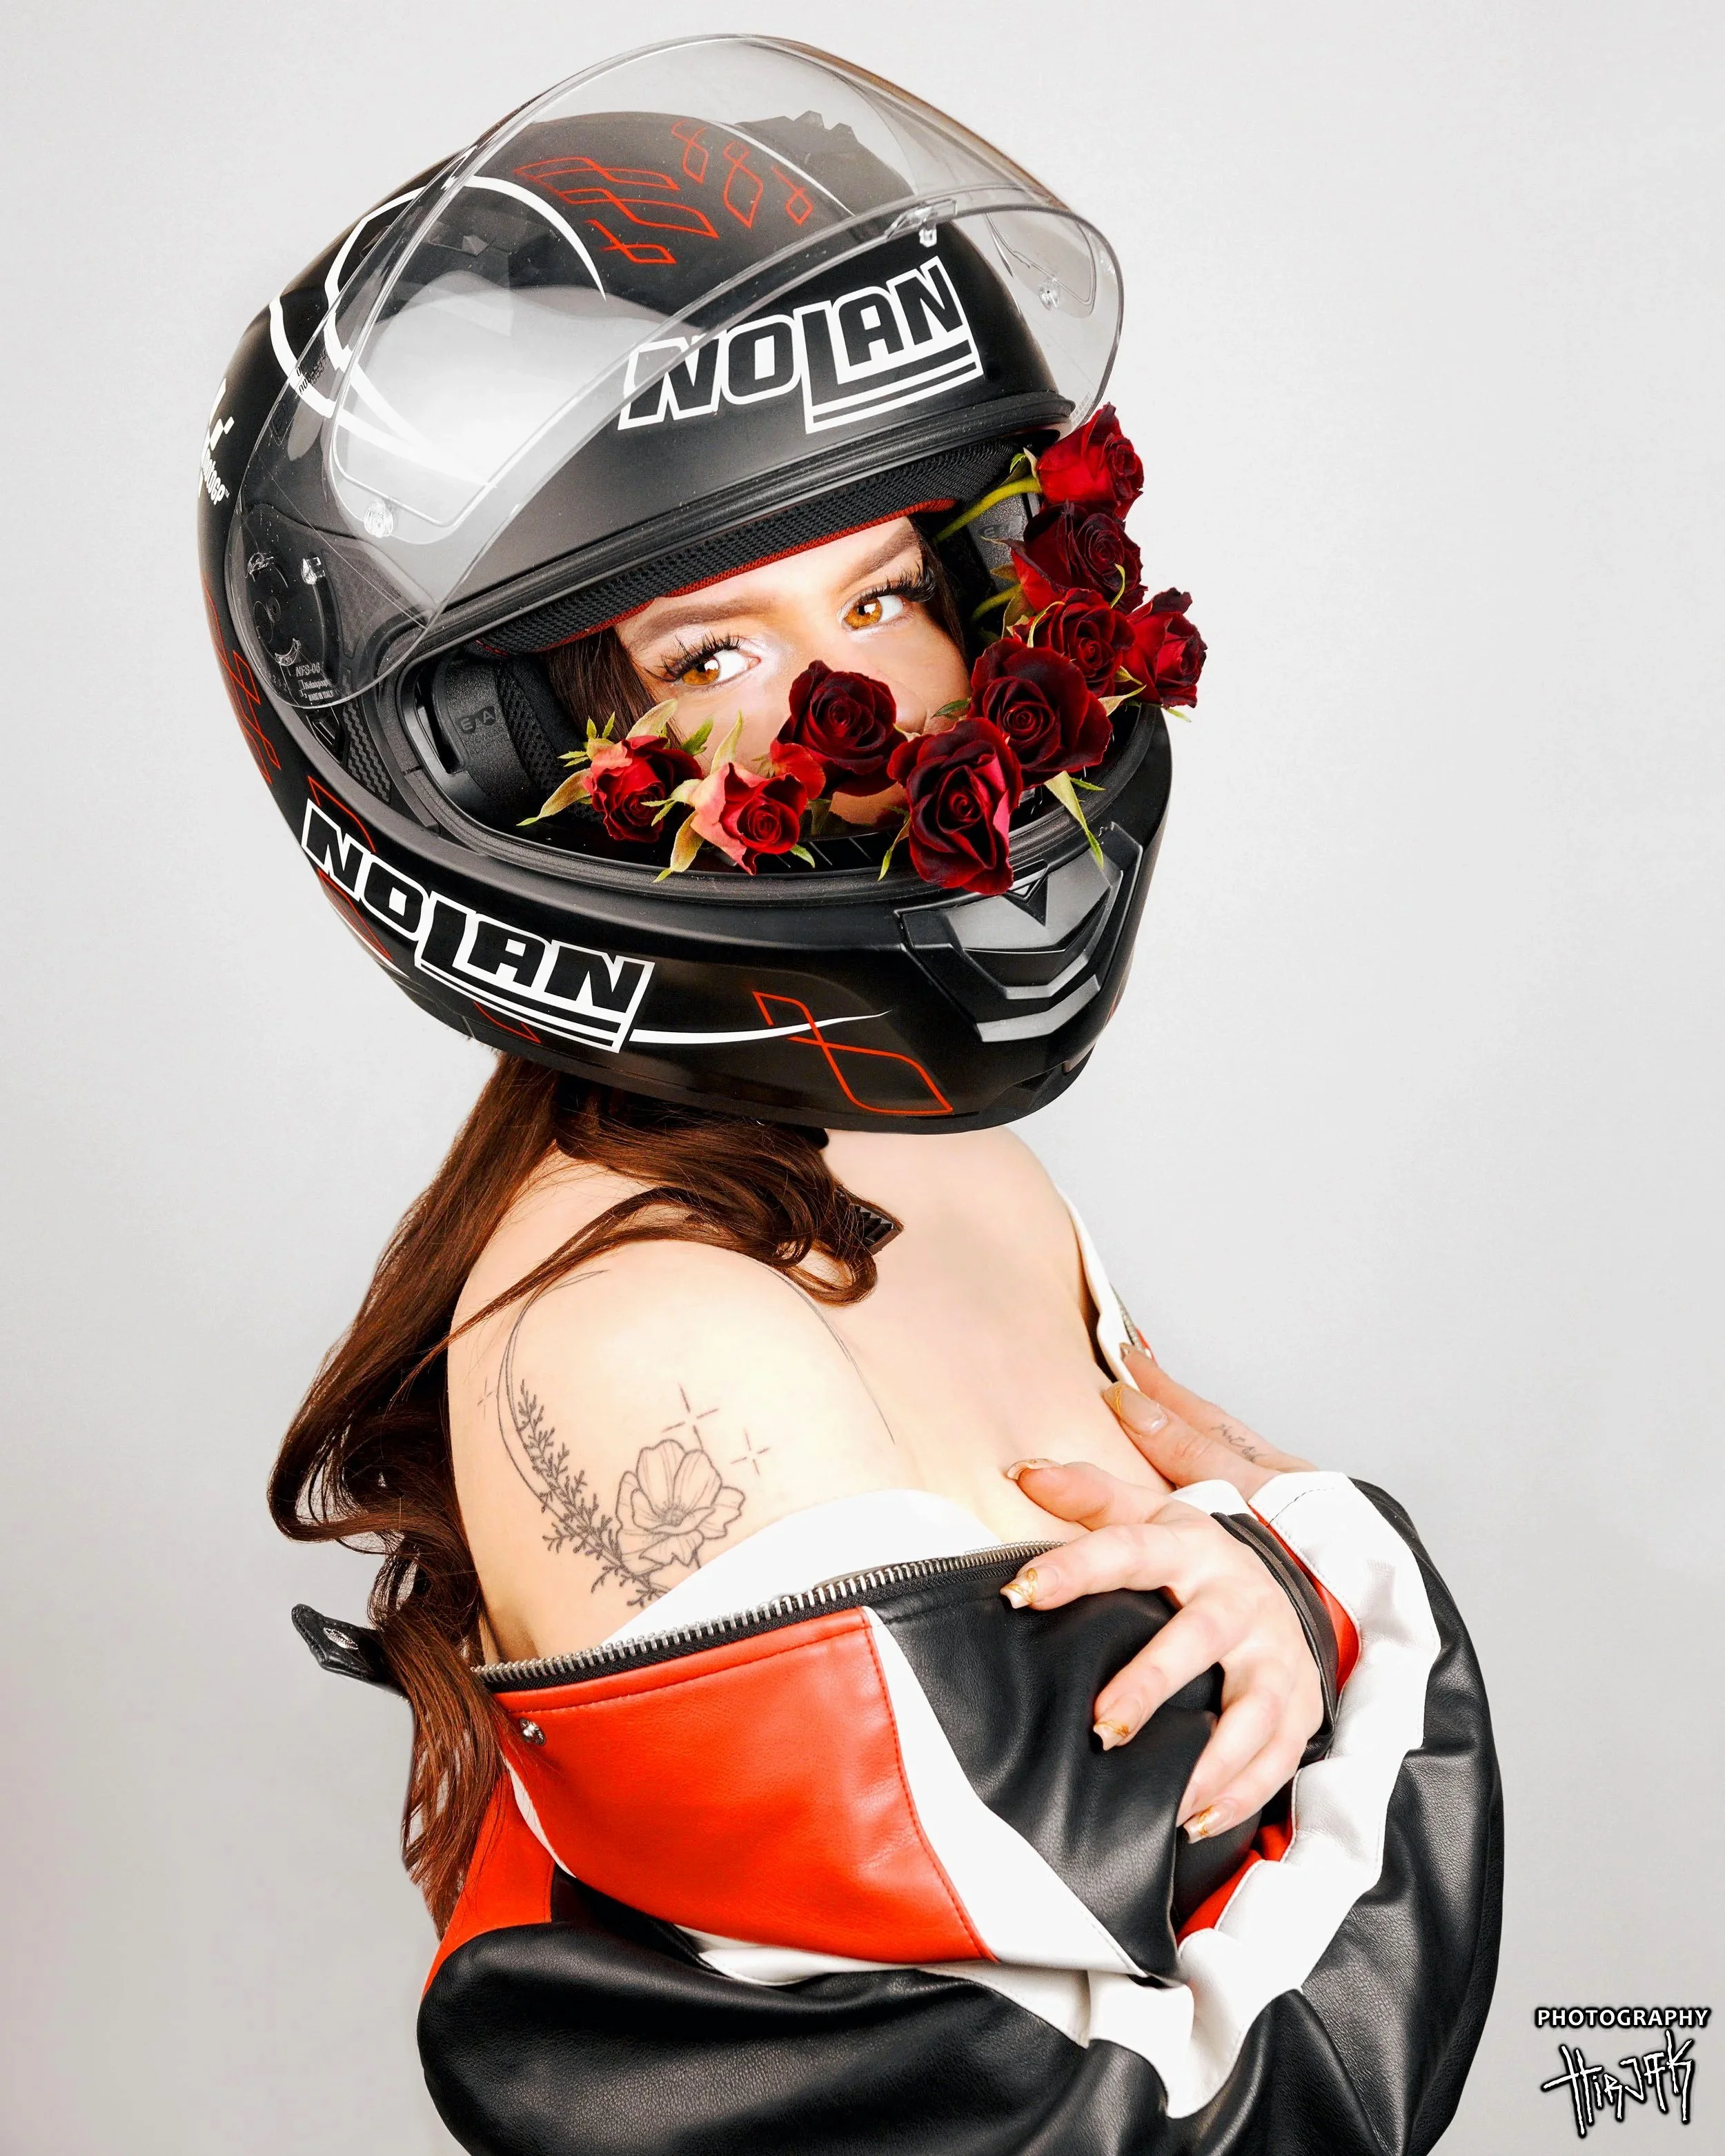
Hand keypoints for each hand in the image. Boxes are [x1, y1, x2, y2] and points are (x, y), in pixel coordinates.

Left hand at [1001, 1353, 1318, 1839]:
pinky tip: (1197, 1821)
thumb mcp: (1149, 1512)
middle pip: (1197, 1638)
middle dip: (1152, 1683)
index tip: (1018, 1593)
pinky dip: (1242, 1794)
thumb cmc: (1194, 1556)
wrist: (1286, 1581)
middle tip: (1102, 1728)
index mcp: (1191, 1547)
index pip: (1128, 1549)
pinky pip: (1277, 1756)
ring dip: (1211, 1757)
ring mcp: (1274, 1655)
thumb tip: (1022, 1472)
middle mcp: (1238, 1598)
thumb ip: (1088, 1493)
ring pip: (1250, 1710)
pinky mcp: (1298, 1704)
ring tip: (1165, 1798)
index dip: (1074, 1568)